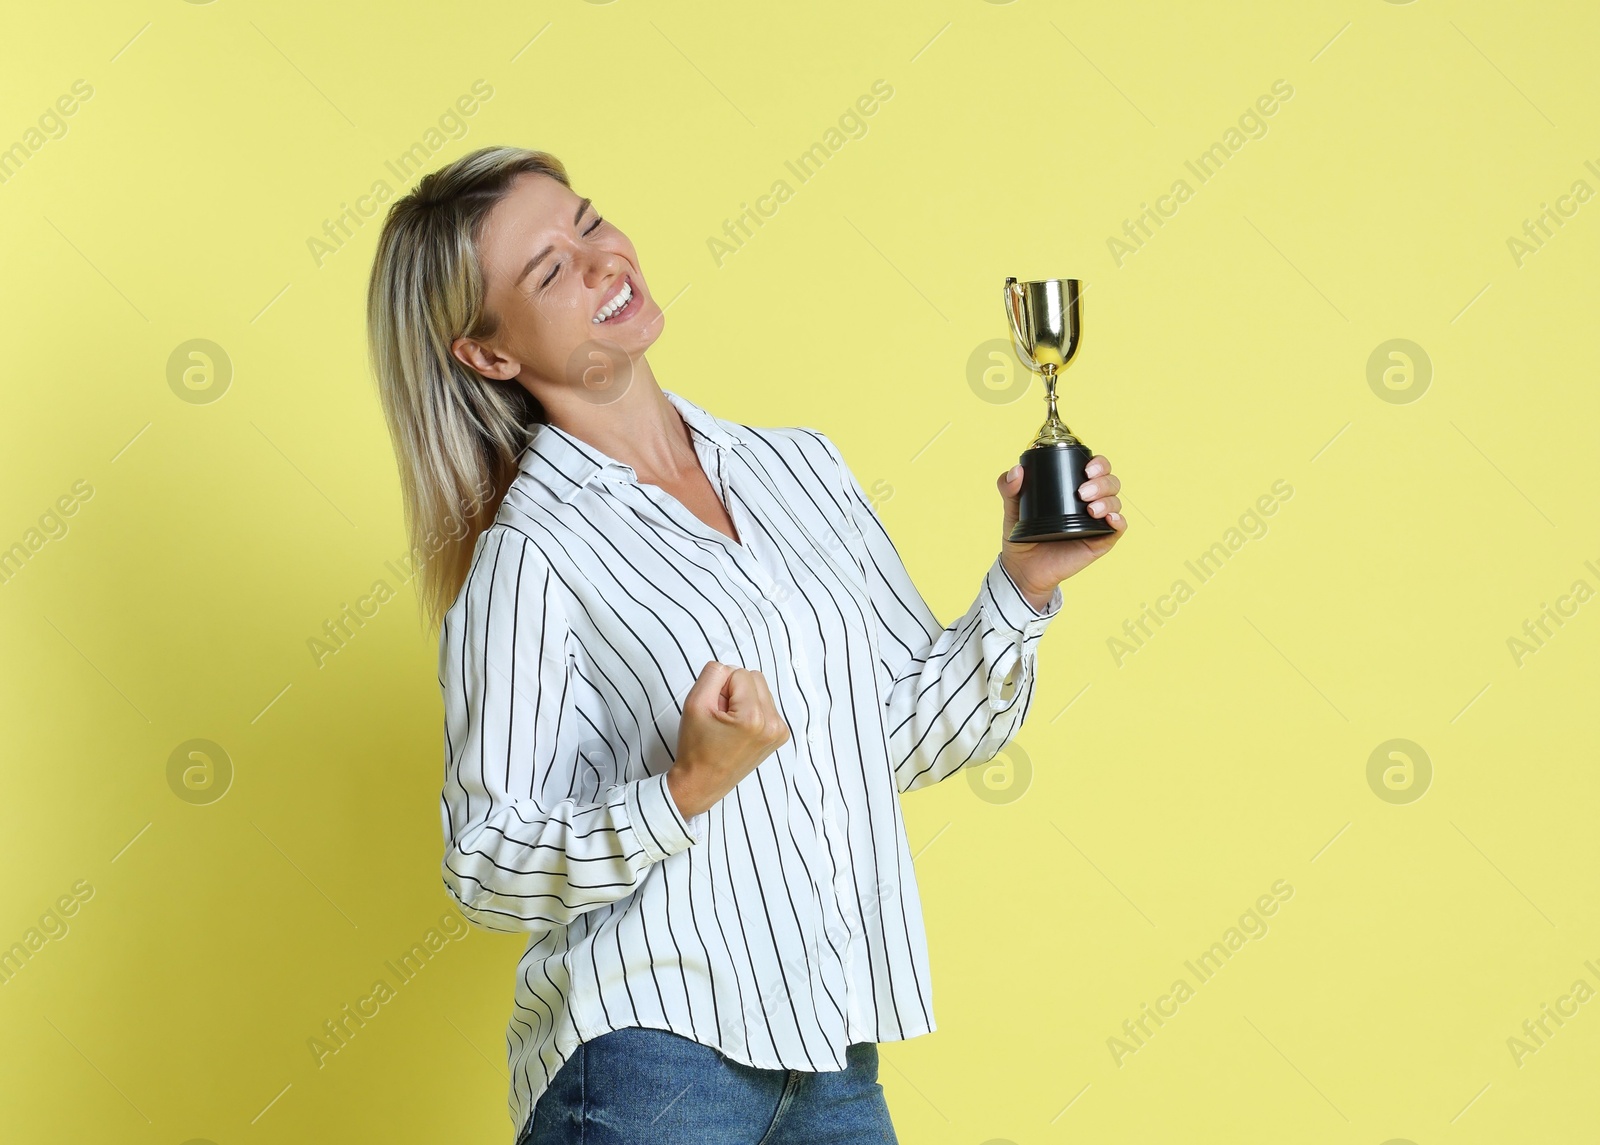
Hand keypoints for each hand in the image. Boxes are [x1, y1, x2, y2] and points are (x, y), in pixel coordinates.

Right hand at [667, 661, 790, 819]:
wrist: (702, 782)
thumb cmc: (696, 748)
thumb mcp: (694, 703)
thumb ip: (712, 674)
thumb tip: (728, 667)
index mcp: (753, 717)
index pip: (738, 672)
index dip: (720, 686)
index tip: (713, 710)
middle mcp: (773, 724)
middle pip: (754, 677)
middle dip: (734, 690)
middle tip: (720, 715)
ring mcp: (779, 732)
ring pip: (760, 689)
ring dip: (742, 699)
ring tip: (729, 723)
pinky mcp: (779, 735)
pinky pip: (766, 705)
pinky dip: (750, 710)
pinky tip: (738, 729)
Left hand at [996, 454, 1127, 610]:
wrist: (1023, 568)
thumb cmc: (1022, 535)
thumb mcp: (1013, 508)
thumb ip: (1009, 488)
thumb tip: (1017, 470)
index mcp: (1073, 488)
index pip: (1096, 468)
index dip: (1099, 463)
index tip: (1087, 468)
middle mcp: (1089, 502)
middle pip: (1111, 482)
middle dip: (1103, 482)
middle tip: (1083, 492)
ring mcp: (1096, 522)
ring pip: (1115, 503)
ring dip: (1108, 501)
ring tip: (1090, 509)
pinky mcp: (1099, 542)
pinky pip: (1118, 529)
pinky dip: (1119, 521)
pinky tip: (1110, 519)